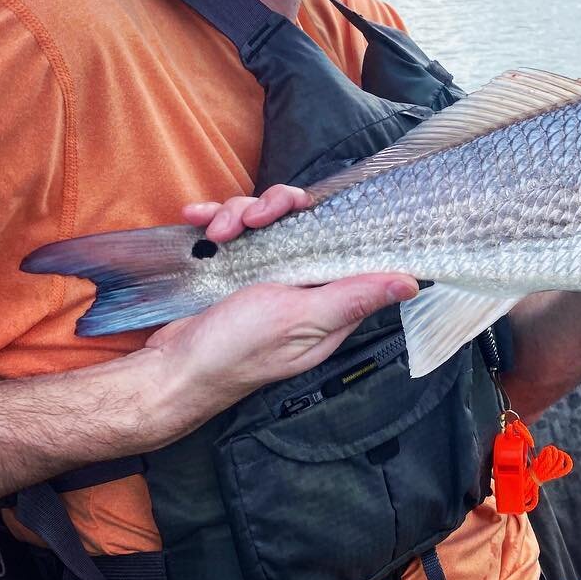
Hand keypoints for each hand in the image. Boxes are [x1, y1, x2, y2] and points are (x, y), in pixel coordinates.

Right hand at [140, 185, 418, 415]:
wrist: (169, 371)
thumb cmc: (236, 353)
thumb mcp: (297, 320)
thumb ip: (351, 297)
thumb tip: (410, 284)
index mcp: (328, 304)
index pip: (347, 246)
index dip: (332, 219)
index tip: (307, 208)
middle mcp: (300, 286)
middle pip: (301, 221)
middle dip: (272, 210)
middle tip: (250, 222)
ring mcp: (264, 275)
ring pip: (263, 219)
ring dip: (236, 215)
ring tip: (215, 234)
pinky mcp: (232, 269)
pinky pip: (231, 230)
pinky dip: (213, 220)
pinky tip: (196, 220)